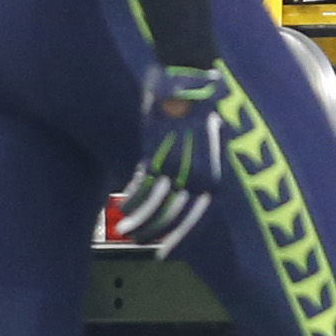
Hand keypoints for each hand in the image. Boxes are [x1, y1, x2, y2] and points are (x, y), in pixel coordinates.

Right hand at [113, 61, 229, 250]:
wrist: (188, 82)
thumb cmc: (197, 111)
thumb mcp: (207, 145)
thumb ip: (199, 169)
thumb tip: (184, 191)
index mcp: (214, 175)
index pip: (198, 218)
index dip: (180, 237)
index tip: (164, 253)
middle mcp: (197, 176)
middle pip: (174, 216)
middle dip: (156, 234)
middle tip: (140, 246)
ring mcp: (176, 166)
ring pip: (154, 205)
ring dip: (137, 220)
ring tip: (123, 228)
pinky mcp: (156, 154)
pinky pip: (141, 185)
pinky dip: (130, 197)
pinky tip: (121, 203)